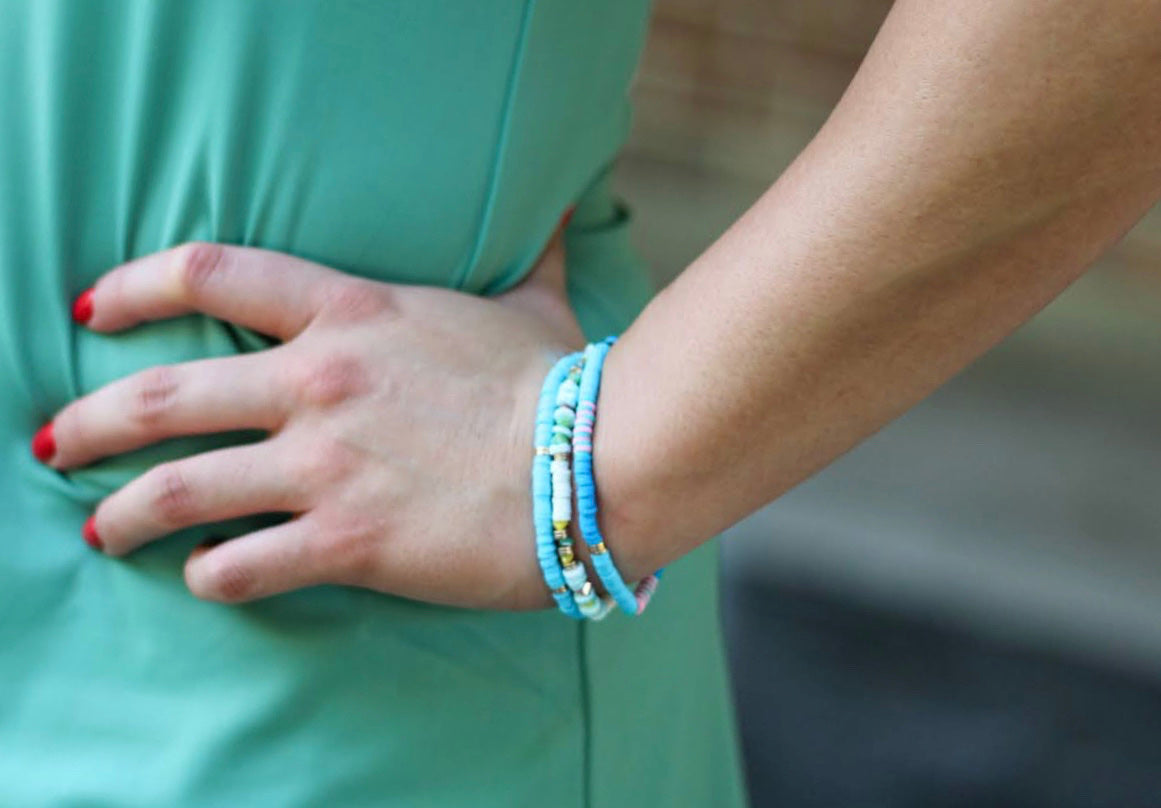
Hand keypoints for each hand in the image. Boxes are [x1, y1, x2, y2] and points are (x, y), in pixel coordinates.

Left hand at [41, 225, 583, 608]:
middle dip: (89, 421)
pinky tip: (205, 578)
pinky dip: (210, 576)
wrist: (599, 462)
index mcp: (352, 314)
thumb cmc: (561, 383)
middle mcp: (318, 383)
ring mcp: (326, 464)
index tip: (93, 309)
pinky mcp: (348, 539)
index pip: (211, 274)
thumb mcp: (534, 303)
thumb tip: (562, 205)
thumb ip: (531, 252)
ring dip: (123, 512)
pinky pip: (242, 565)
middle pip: (161, 395)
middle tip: (58, 441)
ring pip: (178, 488)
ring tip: (100, 527)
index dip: (133, 286)